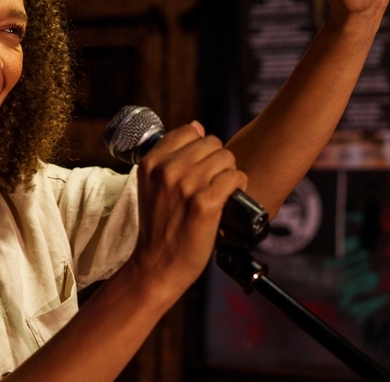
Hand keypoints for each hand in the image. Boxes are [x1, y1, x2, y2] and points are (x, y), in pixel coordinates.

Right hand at [129, 121, 247, 297]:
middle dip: (216, 161)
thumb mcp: (151, 185)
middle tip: (211, 183)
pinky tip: (228, 199)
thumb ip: (170, 155)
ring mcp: (186, 185)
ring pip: (226, 158)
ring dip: (228, 174)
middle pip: (211, 143)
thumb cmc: (159, 226)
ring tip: (219, 192)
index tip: (198, 167)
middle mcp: (167, 169)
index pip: (189, 131)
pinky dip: (238, 186)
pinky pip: (235, 177)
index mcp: (151, 162)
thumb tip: (196, 126)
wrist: (157, 264)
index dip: (199, 148)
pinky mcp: (205, 202)